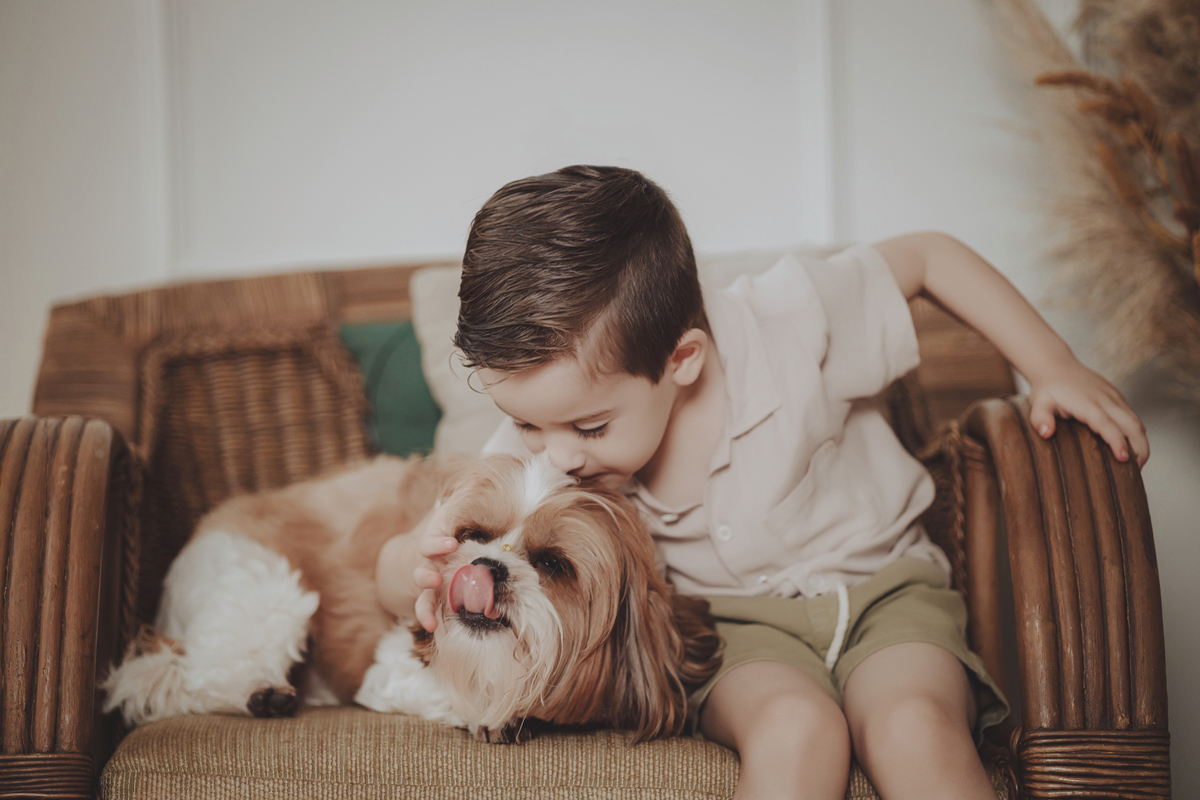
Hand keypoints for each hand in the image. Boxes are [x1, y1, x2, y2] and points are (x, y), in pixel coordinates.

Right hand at [413, 498, 459, 631]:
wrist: (413, 556)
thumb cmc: (441, 532)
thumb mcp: (449, 513)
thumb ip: (463, 497)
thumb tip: (478, 476)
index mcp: (433, 541)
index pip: (431, 541)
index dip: (439, 543)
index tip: (451, 543)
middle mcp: (427, 563)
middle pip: (423, 569)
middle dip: (427, 573)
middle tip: (434, 577)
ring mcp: (426, 583)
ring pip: (422, 593)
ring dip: (425, 601)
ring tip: (430, 613)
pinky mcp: (429, 600)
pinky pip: (425, 610)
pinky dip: (427, 619)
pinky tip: (433, 628)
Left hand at [1027, 360, 1148, 466]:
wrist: (1057, 366)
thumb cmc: (1048, 389)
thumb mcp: (1038, 402)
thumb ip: (1040, 417)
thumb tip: (1046, 433)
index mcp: (1088, 404)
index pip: (1108, 425)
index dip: (1118, 442)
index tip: (1123, 459)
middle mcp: (1107, 400)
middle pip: (1133, 426)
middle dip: (1139, 450)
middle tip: (1134, 473)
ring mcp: (1115, 399)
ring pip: (1137, 423)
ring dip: (1141, 445)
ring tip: (1135, 467)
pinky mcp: (1118, 398)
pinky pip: (1133, 418)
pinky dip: (1137, 435)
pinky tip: (1131, 450)